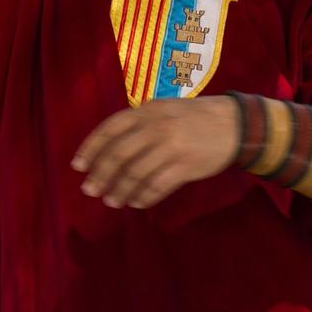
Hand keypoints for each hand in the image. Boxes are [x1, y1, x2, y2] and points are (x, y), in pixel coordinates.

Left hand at [72, 96, 238, 209]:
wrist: (234, 124)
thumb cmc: (193, 118)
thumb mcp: (163, 110)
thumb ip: (139, 124)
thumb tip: (108, 151)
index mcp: (147, 111)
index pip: (110, 129)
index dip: (91, 148)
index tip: (78, 167)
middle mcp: (156, 127)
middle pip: (119, 154)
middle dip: (101, 174)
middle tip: (91, 190)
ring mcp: (172, 147)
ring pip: (136, 174)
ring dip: (120, 190)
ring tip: (112, 201)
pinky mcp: (186, 166)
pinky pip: (158, 186)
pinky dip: (144, 197)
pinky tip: (136, 202)